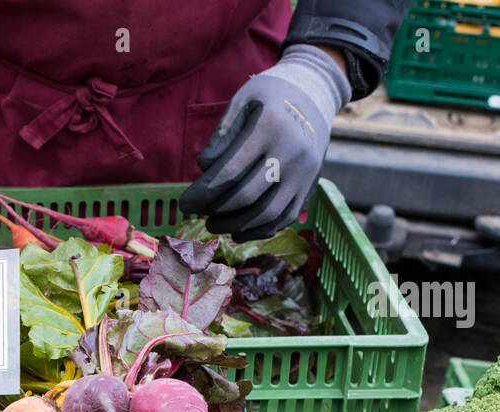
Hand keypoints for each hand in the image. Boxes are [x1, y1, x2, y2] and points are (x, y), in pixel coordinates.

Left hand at [179, 44, 350, 240]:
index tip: (184, 203)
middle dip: (215, 210)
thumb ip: (221, 135)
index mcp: (270, 127)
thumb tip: (204, 168)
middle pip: (247, 196)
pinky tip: (239, 232)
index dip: (202, 193)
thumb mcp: (241, 100)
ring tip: (214, 224)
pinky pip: (285, 218)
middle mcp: (291, 152)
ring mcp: (305, 172)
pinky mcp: (311, 185)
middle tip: (198, 212)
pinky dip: (260, 231)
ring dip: (235, 226)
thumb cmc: (269, 96)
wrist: (316, 92)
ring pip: (267, 213)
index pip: (229, 171)